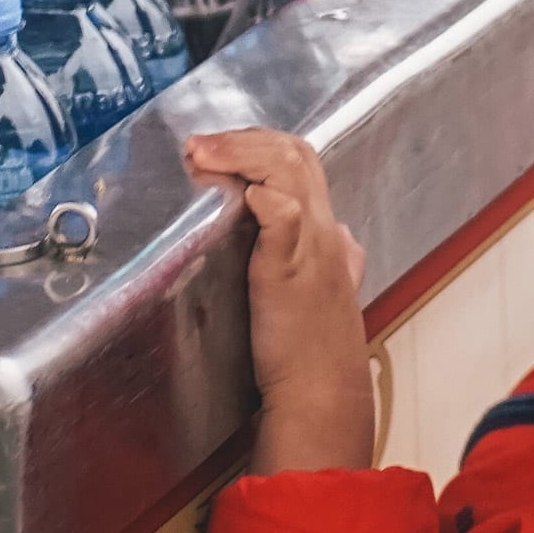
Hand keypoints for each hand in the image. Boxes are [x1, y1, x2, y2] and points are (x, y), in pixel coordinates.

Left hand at [187, 129, 373, 473]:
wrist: (321, 394)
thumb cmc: (311, 353)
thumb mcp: (323, 293)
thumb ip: (327, 259)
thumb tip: (332, 235)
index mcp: (326, 233)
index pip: (301, 163)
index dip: (259, 145)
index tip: (216, 150)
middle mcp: (323, 231)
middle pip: (295, 154)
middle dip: (245, 138)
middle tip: (200, 144)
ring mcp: (311, 246)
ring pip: (288, 170)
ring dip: (240, 153)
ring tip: (200, 154)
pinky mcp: (290, 268)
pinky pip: (283, 214)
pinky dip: (260, 193)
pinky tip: (232, 187)